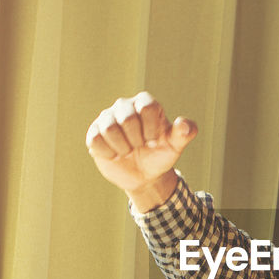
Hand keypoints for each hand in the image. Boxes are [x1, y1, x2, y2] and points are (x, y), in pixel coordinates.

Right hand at [85, 91, 197, 210]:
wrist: (143, 175)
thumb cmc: (160, 155)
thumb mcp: (175, 146)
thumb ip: (185, 133)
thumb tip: (184, 124)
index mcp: (145, 102)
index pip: (146, 107)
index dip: (151, 129)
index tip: (154, 140)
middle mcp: (124, 106)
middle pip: (127, 119)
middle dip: (137, 140)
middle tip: (140, 147)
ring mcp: (106, 118)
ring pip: (109, 129)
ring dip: (123, 147)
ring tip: (128, 151)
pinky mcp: (94, 133)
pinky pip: (95, 140)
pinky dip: (108, 153)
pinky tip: (115, 155)